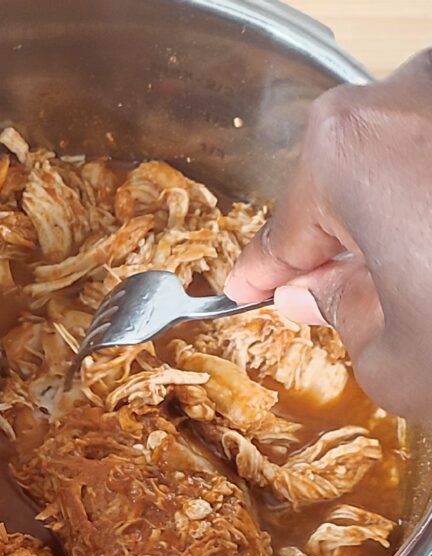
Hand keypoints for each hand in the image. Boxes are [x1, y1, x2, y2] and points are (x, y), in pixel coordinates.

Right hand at [225, 50, 431, 420]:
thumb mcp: (395, 358)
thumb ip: (339, 315)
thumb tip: (318, 291)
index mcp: (350, 151)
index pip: (284, 228)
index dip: (264, 267)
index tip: (247, 285)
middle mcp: (412, 95)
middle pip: (344, 184)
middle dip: (334, 243)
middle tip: (329, 292)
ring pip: (404, 162)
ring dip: (395, 220)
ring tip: (411, 279)